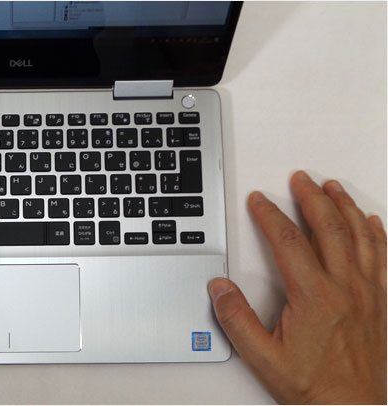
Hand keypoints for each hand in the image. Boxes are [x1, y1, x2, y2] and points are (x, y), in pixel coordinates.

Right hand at [209, 171, 385, 403]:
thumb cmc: (313, 386)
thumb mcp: (262, 358)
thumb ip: (236, 319)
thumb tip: (219, 287)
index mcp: (313, 296)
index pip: (288, 241)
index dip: (270, 215)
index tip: (258, 200)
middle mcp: (343, 288)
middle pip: (328, 228)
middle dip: (312, 198)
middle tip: (299, 179)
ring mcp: (365, 293)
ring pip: (358, 236)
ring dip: (344, 206)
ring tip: (332, 187)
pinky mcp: (377, 302)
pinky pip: (380, 256)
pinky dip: (375, 233)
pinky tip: (370, 220)